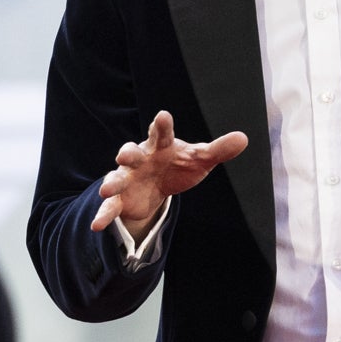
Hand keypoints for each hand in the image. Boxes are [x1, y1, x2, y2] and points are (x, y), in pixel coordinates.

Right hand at [90, 110, 247, 237]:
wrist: (158, 186)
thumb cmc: (177, 165)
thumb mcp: (199, 160)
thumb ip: (218, 150)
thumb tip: (243, 139)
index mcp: (158, 146)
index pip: (160, 133)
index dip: (161, 125)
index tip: (163, 116)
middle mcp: (139, 159)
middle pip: (130, 153)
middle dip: (126, 154)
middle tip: (124, 155)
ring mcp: (127, 178)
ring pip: (116, 178)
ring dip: (111, 182)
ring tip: (106, 189)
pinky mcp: (121, 198)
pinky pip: (111, 206)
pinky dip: (103, 214)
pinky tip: (97, 225)